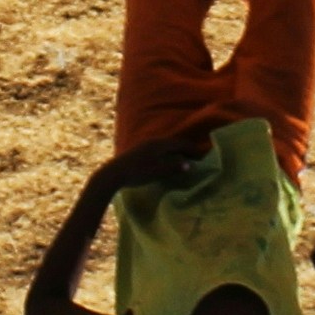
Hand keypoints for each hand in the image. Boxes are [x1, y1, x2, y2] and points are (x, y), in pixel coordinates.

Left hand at [94, 132, 212, 194]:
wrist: (113, 173)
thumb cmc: (137, 173)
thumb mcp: (157, 171)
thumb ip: (173, 167)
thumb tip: (189, 165)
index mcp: (159, 144)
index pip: (180, 144)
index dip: (191, 149)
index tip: (201, 155)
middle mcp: (152, 141)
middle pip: (172, 142)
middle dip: (183, 148)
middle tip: (193, 156)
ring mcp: (143, 145)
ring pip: (164, 145)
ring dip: (174, 150)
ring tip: (181, 158)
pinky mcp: (137, 151)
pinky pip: (157, 148)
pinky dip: (166, 153)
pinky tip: (164, 160)